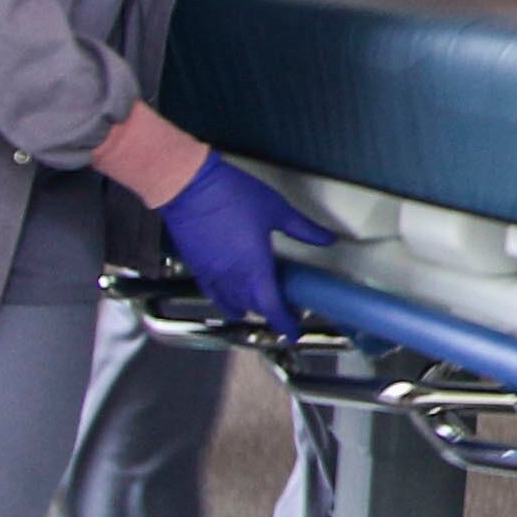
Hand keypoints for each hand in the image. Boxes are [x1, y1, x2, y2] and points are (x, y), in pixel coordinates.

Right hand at [140, 151, 334, 336]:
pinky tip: (230, 294)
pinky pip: (212, 294)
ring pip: (231, 303)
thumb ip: (304, 229)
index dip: (285, 324)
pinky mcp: (195, 267)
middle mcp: (232, 278)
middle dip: (270, 311)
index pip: (272, 307)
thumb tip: (328, 239)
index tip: (294, 332)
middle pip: (254, 307)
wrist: (189, 185)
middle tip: (284, 305)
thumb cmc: (233, 194)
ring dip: (248, 307)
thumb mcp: (276, 209)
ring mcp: (211, 274)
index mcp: (255, 268)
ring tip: (259, 301)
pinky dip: (224, 299)